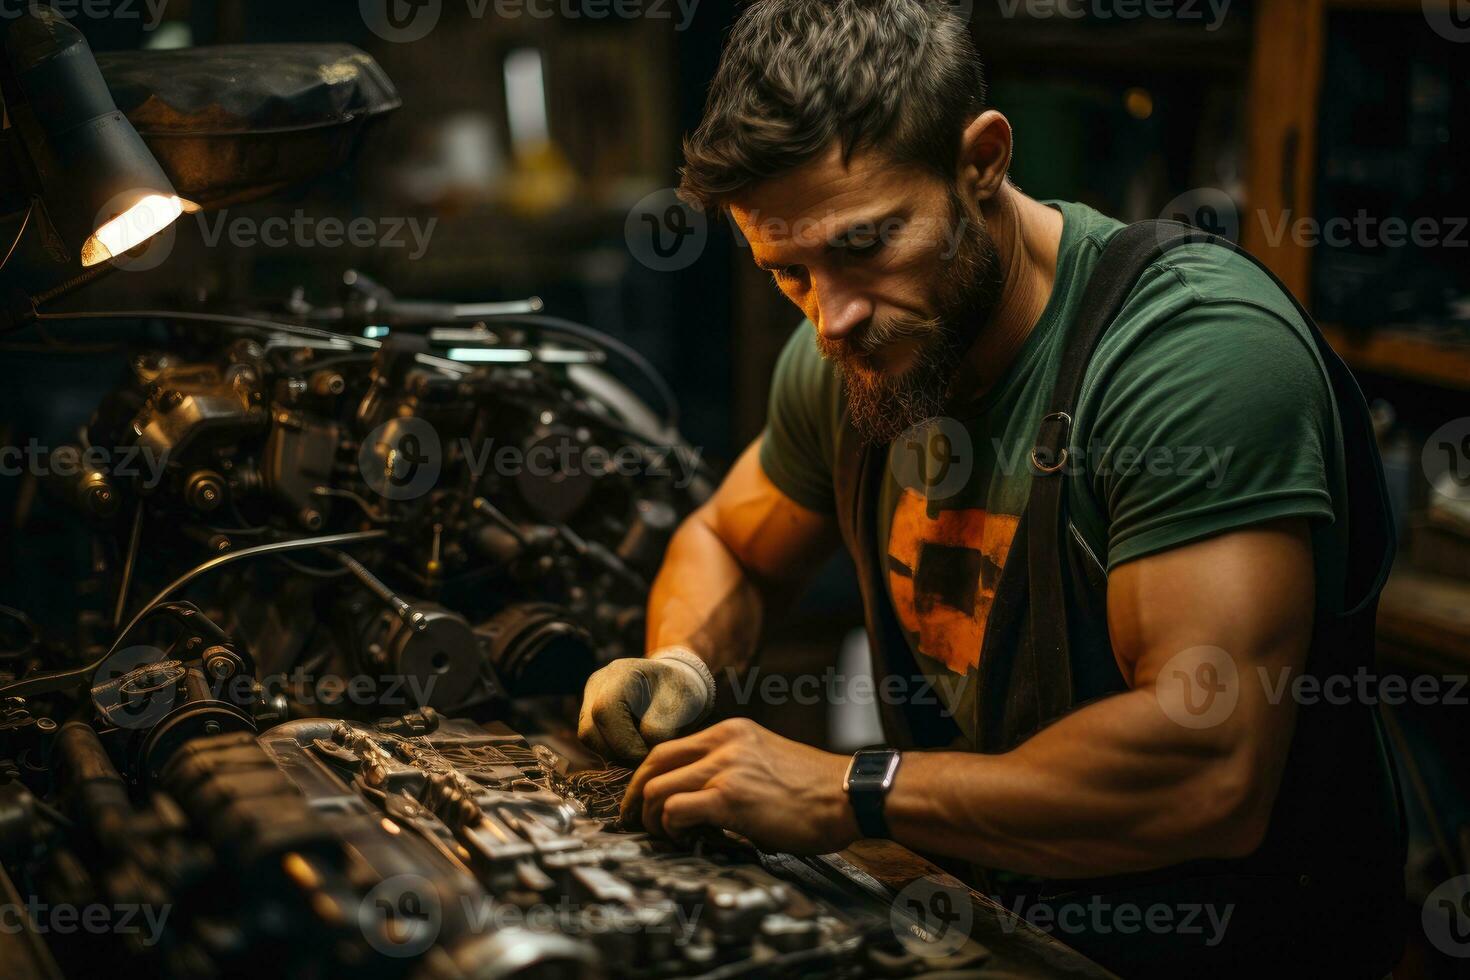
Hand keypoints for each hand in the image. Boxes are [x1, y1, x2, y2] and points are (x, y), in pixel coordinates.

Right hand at [577, 648, 715, 764]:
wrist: (676, 686)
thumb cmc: (681, 692)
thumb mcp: (683, 704)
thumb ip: (662, 726)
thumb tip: (640, 747)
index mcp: (621, 673)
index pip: (605, 711)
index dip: (624, 742)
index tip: (648, 755)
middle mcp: (598, 684)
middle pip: (590, 730)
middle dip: (619, 752)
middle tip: (646, 758)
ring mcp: (590, 699)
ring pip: (590, 740)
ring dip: (615, 754)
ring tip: (642, 751)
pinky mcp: (589, 715)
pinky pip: (594, 742)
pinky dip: (613, 751)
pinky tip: (634, 747)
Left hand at [620, 718, 859, 854]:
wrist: (848, 794)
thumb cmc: (814, 789)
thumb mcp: (764, 761)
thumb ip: (730, 769)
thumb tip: (699, 799)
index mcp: (731, 732)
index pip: (668, 748)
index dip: (646, 778)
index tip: (642, 801)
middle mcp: (723, 743)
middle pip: (653, 764)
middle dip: (636, 798)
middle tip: (635, 822)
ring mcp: (725, 767)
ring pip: (656, 788)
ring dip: (652, 819)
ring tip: (667, 837)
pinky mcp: (730, 797)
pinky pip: (676, 810)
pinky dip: (671, 828)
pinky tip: (686, 839)